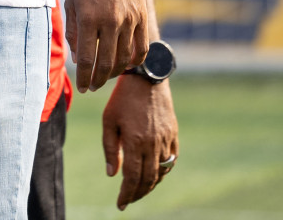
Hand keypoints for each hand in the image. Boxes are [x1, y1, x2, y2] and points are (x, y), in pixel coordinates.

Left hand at [65, 0, 147, 91]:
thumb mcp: (71, 4)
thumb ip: (74, 33)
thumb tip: (78, 61)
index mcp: (89, 18)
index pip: (87, 59)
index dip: (84, 78)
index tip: (82, 88)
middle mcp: (110, 22)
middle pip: (106, 63)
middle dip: (98, 80)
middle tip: (92, 86)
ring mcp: (129, 21)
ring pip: (124, 58)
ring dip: (114, 72)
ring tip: (105, 77)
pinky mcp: (142, 19)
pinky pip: (141, 48)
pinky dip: (133, 61)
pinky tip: (124, 66)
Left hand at [102, 75, 178, 209]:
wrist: (147, 79)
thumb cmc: (122, 99)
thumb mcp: (109, 121)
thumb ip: (111, 149)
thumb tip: (113, 175)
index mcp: (135, 141)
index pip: (133, 177)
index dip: (126, 194)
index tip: (120, 205)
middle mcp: (154, 144)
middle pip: (148, 179)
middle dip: (138, 194)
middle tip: (128, 201)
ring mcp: (166, 140)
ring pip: (161, 172)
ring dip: (151, 185)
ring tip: (138, 191)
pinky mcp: (174, 135)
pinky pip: (171, 160)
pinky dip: (163, 172)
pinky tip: (154, 175)